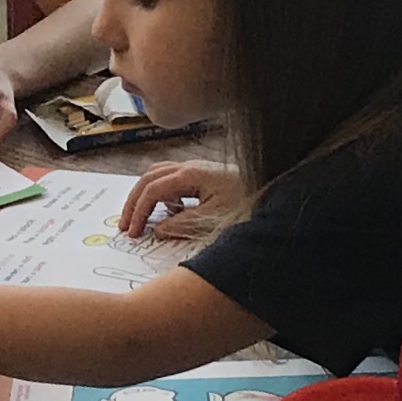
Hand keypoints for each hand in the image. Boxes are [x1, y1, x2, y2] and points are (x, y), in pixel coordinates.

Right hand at [118, 160, 242, 238]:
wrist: (275, 193)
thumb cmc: (247, 203)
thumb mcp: (214, 219)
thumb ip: (183, 224)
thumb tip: (158, 229)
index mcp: (191, 174)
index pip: (153, 190)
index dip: (138, 212)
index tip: (133, 233)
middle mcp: (190, 167)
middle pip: (148, 178)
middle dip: (133, 202)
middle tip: (125, 226)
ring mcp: (195, 170)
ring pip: (157, 176)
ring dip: (144, 195)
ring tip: (138, 218)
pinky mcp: (201, 177)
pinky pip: (170, 180)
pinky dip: (160, 193)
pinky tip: (167, 211)